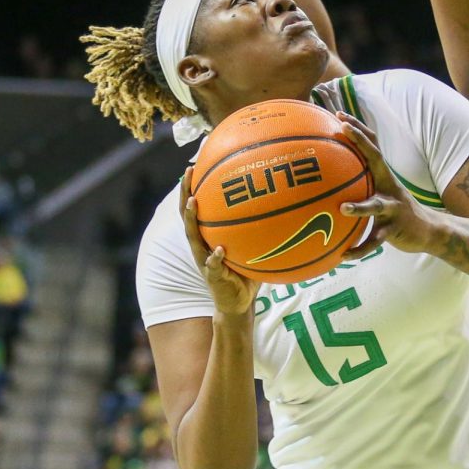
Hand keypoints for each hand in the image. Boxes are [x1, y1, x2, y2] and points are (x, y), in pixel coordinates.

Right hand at [180, 167, 260, 315]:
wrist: (237, 303)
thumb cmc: (246, 271)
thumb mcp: (251, 246)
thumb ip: (259, 229)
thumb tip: (283, 205)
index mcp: (208, 236)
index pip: (197, 207)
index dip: (194, 186)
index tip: (196, 164)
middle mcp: (201, 244)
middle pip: (187, 215)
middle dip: (185, 192)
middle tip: (189, 172)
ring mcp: (204, 260)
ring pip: (192, 236)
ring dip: (191, 219)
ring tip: (193, 202)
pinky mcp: (212, 276)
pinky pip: (212, 265)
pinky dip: (214, 257)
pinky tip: (218, 249)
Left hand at [337, 112, 437, 258]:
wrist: (430, 231)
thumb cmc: (396, 209)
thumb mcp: (382, 192)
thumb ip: (363, 182)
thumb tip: (333, 177)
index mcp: (384, 176)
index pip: (371, 146)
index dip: (357, 129)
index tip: (339, 115)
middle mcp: (389, 186)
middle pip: (376, 159)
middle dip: (360, 142)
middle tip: (343, 129)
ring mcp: (393, 208)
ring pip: (376, 206)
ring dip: (360, 207)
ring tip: (342, 208)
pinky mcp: (394, 230)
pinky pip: (374, 241)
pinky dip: (359, 249)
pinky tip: (343, 256)